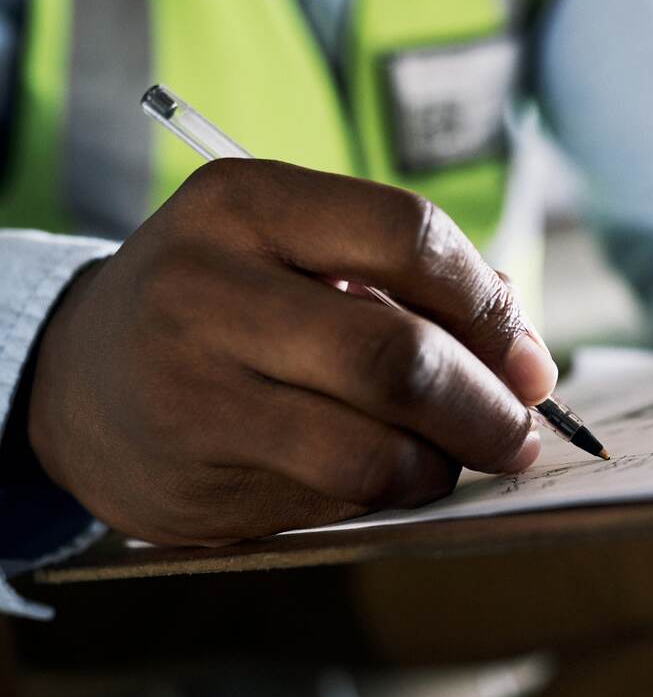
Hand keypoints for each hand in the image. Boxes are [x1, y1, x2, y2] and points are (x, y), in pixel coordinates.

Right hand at [26, 160, 556, 545]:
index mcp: (249, 202)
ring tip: (457, 459)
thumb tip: (524, 349)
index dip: (490, 306)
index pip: (410, 234)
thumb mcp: (293, 251)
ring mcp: (193, 384)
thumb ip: (407, 282)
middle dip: (487, 406)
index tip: (529, 360)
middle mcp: (209, 285)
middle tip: (521, 433)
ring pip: (371, 444)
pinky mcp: (193, 470)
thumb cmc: (224, 304)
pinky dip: (390, 492)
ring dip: (443, 463)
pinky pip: (333, 494)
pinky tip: (393, 477)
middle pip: (399, 355)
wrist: (78, 375)